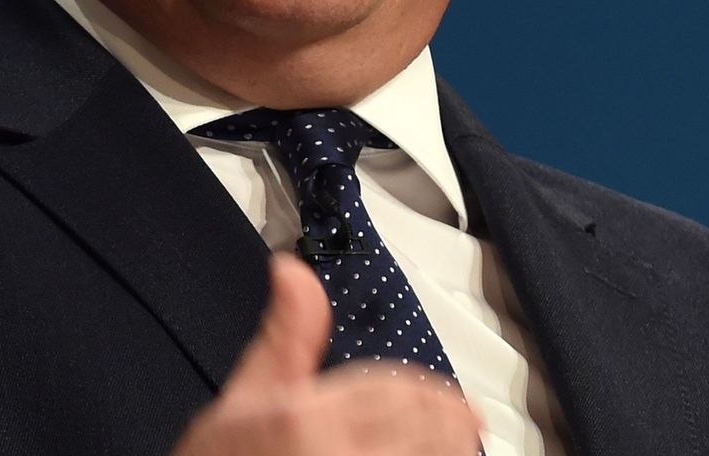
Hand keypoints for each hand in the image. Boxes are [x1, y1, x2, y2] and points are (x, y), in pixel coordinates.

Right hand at [171, 254, 482, 454]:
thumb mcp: (241, 397)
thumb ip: (284, 336)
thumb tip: (293, 270)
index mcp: (304, 420)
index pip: (391, 392)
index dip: (426, 391)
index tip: (445, 396)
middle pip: (418, 432)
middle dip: (447, 422)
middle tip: (467, 418)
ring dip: (448, 451)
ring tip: (460, 444)